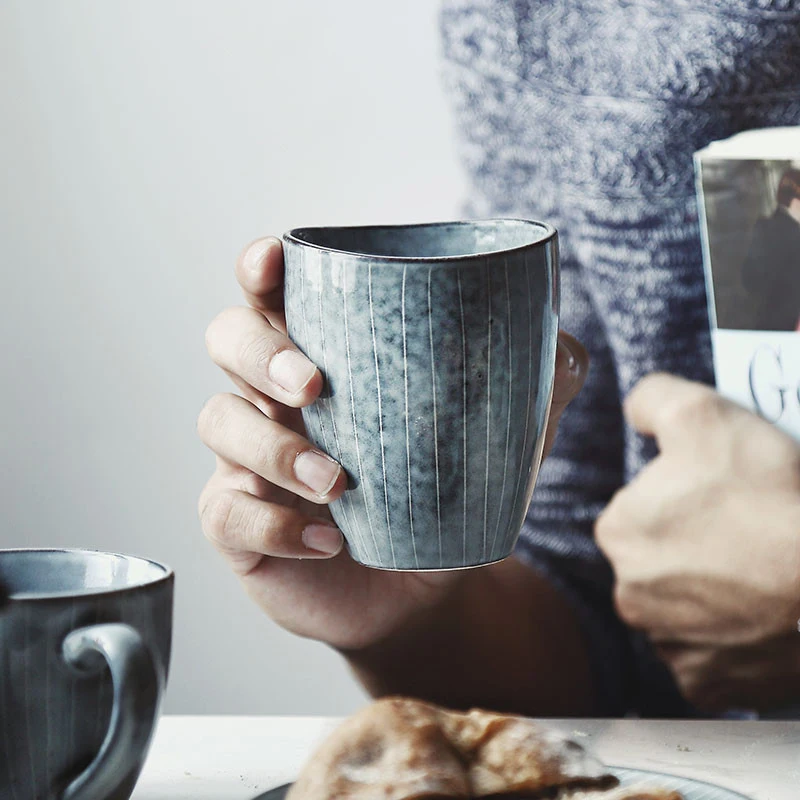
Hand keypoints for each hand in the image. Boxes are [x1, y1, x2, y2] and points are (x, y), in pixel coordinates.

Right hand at [197, 237, 588, 652]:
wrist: (418, 593)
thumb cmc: (440, 503)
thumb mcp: (485, 446)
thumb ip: (523, 392)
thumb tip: (564, 342)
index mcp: (324, 359)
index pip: (274, 296)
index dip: (261, 270)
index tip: (273, 261)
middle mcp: (274, 399)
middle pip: (226, 339)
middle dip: (259, 350)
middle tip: (315, 386)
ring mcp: (247, 461)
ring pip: (219, 421)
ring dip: (275, 448)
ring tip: (338, 482)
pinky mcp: (237, 523)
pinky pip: (227, 514)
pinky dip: (275, 525)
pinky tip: (327, 540)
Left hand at [596, 373, 799, 712]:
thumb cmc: (768, 499)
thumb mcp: (704, 416)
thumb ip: (654, 400)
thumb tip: (636, 409)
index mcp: (620, 532)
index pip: (642, 507)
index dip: (683, 496)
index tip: (722, 497)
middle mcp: (629, 593)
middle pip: (660, 558)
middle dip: (693, 545)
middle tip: (746, 534)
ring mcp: (667, 644)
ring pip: (684, 606)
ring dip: (711, 593)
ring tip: (759, 575)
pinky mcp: (705, 683)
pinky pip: (710, 656)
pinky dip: (730, 640)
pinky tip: (759, 617)